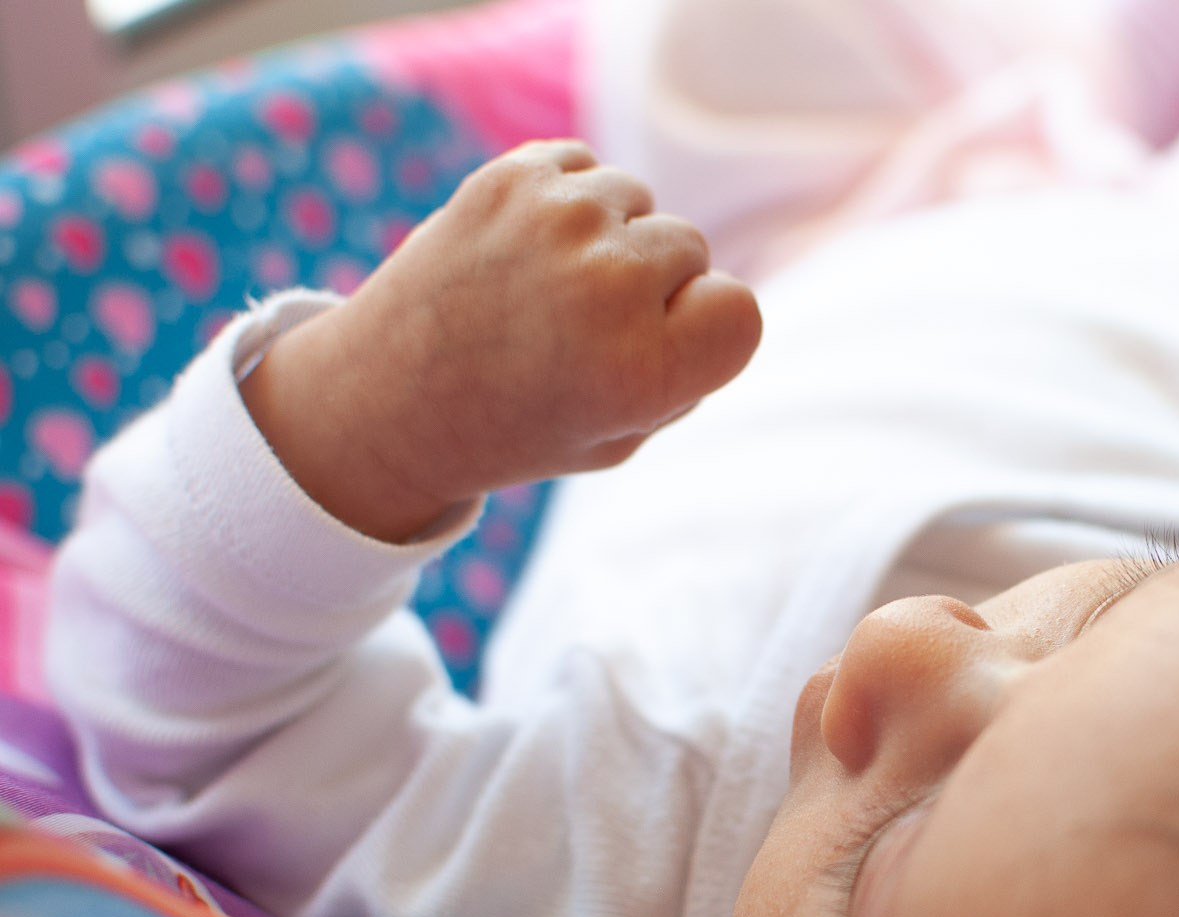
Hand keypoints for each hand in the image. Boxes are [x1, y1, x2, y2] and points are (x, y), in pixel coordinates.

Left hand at [241, 140, 762, 542]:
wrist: (385, 397)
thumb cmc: (519, 424)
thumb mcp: (623, 435)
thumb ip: (685, 367)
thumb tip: (713, 284)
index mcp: (643, 373)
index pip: (742, 313)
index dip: (705, 331)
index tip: (657, 350)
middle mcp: (607, 289)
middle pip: (691, 247)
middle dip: (655, 283)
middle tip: (582, 327)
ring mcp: (558, 221)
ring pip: (637, 200)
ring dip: (608, 236)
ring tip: (546, 287)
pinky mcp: (512, 176)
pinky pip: (586, 167)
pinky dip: (565, 202)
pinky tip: (522, 250)